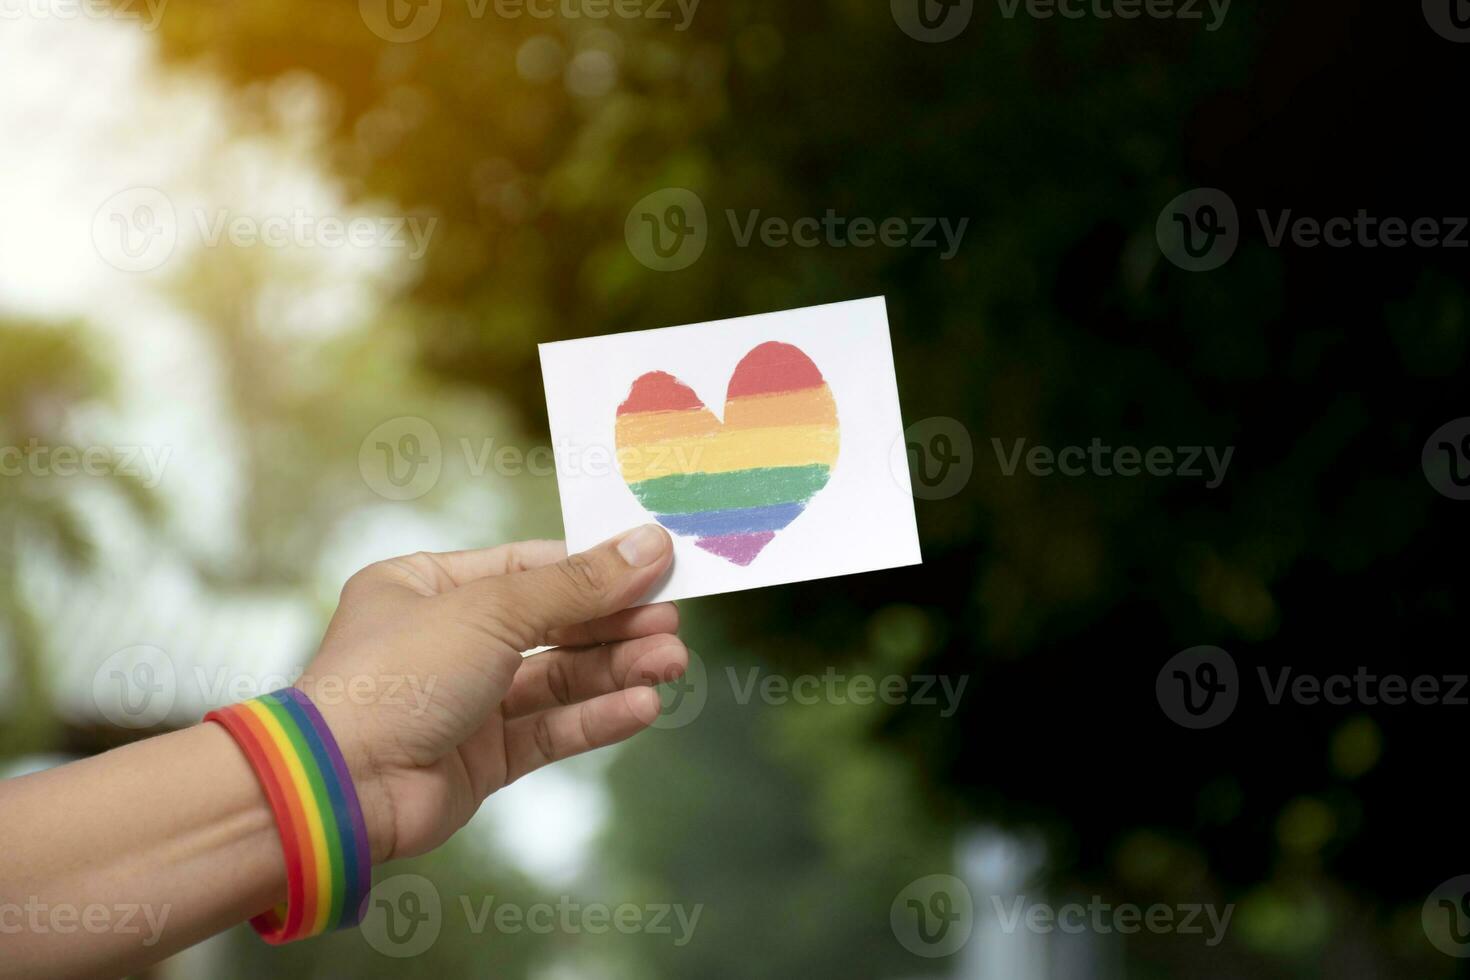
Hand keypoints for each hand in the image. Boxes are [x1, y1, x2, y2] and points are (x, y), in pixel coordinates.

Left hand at [299, 525, 684, 863]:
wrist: (341, 786)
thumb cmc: (395, 676)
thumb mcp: (492, 610)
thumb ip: (577, 584)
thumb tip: (649, 546)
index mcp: (428, 585)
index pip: (529, 566)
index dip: (593, 567)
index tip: (654, 567)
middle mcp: (447, 639)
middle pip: (552, 624)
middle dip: (615, 623)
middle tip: (672, 622)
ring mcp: (465, 701)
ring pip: (558, 679)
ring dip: (617, 670)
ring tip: (671, 662)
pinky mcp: (482, 757)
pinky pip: (551, 729)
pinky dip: (597, 717)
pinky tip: (642, 705)